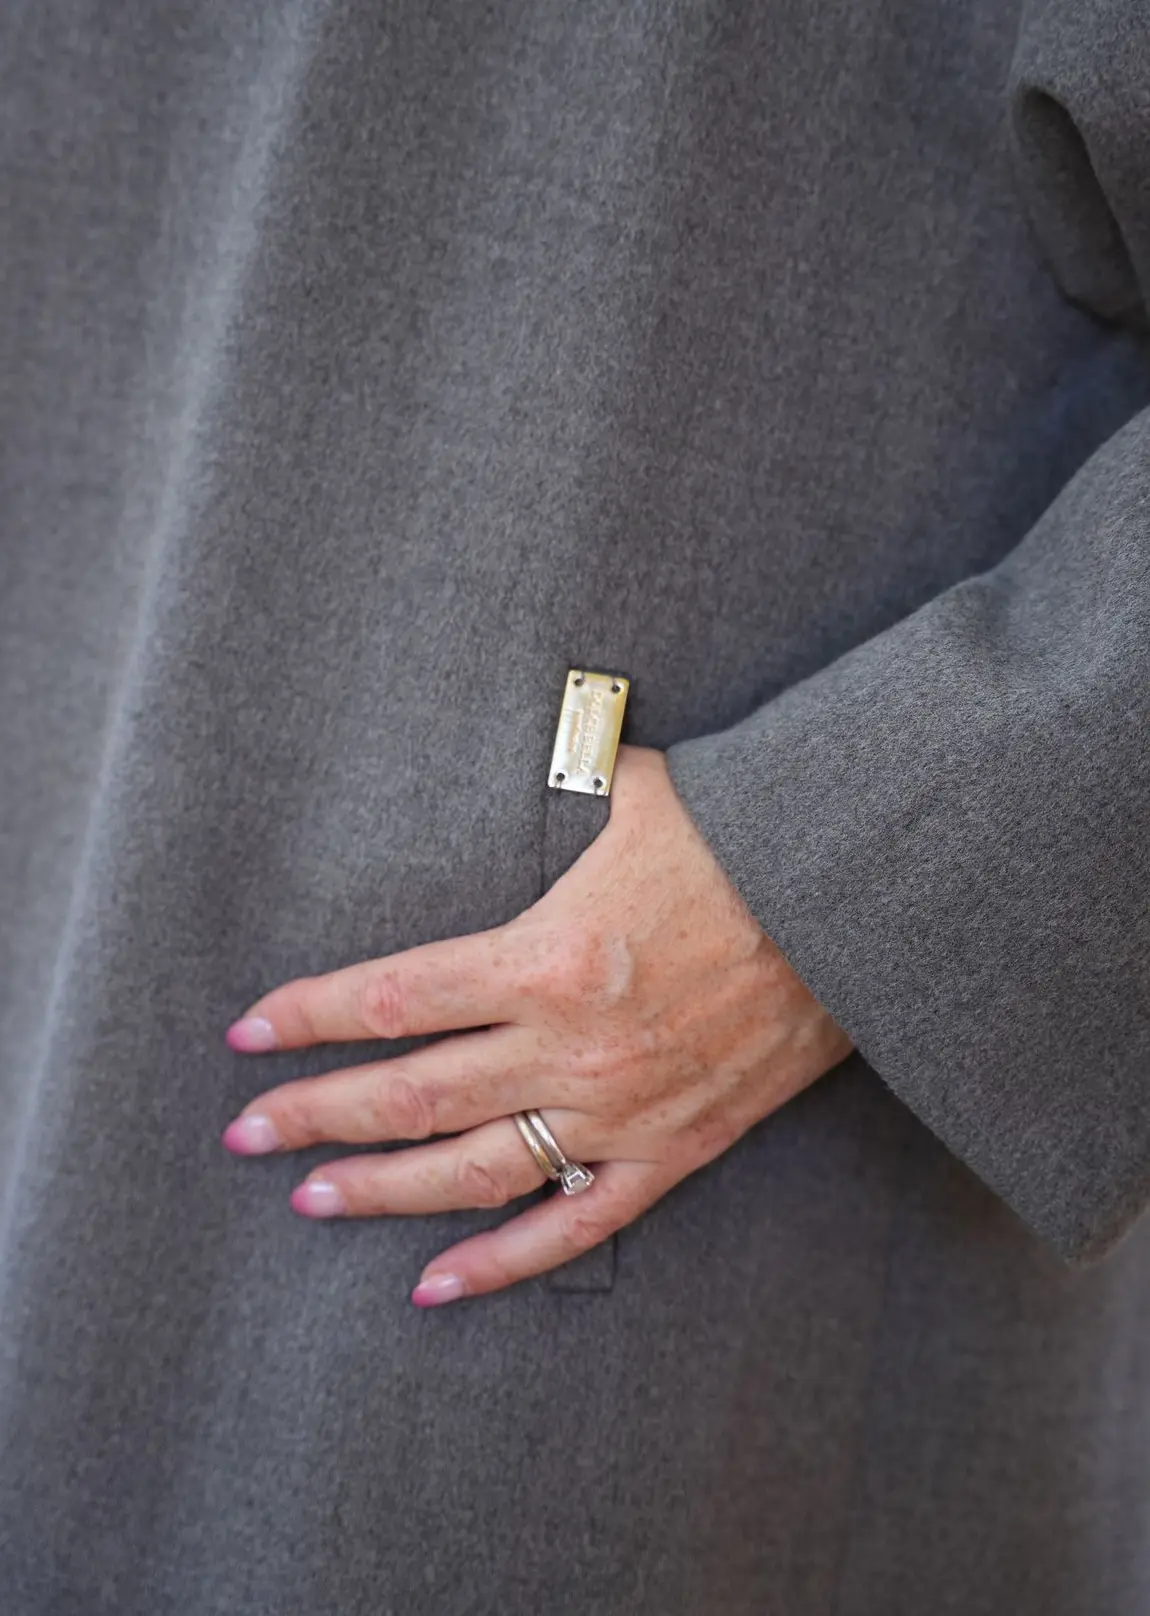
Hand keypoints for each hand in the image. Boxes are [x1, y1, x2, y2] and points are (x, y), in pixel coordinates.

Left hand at [221, 744, 852, 1303]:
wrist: (861, 908)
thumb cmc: (749, 838)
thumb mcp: (641, 791)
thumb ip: (566, 780)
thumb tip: (542, 740)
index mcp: (546, 954)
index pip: (395, 996)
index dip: (311, 1017)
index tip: (251, 1033)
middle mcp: (567, 1045)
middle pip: (410, 1093)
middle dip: (314, 1112)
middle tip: (247, 1132)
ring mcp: (618, 1108)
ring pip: (473, 1170)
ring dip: (382, 1189)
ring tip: (312, 1197)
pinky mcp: (672, 1149)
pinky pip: (575, 1223)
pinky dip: (503, 1262)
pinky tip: (439, 1285)